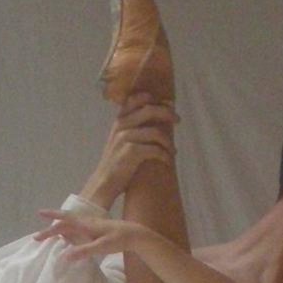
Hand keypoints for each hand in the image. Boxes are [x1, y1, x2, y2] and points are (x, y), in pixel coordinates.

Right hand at [33, 209, 141, 262]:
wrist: (136, 235)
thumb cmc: (119, 240)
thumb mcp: (101, 247)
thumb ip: (83, 251)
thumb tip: (64, 256)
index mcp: (86, 224)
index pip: (64, 219)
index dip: (51, 217)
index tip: (38, 215)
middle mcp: (87, 222)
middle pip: (65, 222)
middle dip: (50, 227)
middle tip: (38, 236)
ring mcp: (92, 225)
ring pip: (71, 225)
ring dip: (59, 229)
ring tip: (49, 236)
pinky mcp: (97, 229)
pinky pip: (78, 229)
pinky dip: (69, 232)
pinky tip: (69, 239)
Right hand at [78, 94, 177, 209]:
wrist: (104, 183)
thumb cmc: (117, 163)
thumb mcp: (120, 140)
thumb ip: (132, 128)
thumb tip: (154, 120)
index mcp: (119, 120)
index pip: (136, 98)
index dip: (154, 99)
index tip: (167, 104)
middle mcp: (121, 125)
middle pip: (149, 110)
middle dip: (167, 113)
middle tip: (178, 120)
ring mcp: (125, 138)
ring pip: (155, 132)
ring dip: (168, 142)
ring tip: (173, 150)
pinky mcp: (131, 152)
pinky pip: (155, 150)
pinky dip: (165, 155)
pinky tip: (168, 161)